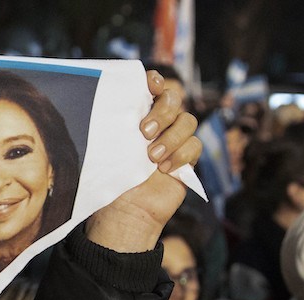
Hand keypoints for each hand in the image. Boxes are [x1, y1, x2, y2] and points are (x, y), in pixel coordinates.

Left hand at [86, 70, 200, 252]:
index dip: (155, 81)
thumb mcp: (108, 151)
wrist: (125, 213)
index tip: (151, 86)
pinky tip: (165, 170)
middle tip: (144, 133)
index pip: (153, 86)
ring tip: (152, 158)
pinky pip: (195, 145)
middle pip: (174, 99)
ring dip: (172, 137)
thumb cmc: (111, 182)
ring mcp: (174, 140)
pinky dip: (182, 155)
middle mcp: (158, 123)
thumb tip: (108, 102)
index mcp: (137, 115)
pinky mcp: (187, 159)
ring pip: (188, 121)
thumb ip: (115, 127)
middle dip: (163, 112)